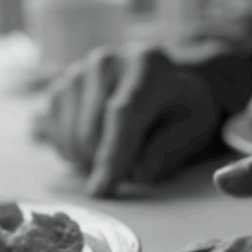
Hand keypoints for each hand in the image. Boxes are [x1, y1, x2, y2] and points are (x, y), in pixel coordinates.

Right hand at [37, 45, 219, 195]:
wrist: (160, 84)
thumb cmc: (180, 108)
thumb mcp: (196, 126)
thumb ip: (171, 148)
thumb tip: (139, 172)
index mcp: (147, 64)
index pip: (123, 113)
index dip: (113, 154)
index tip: (105, 188)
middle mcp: (106, 62)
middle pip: (91, 131)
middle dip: (109, 163)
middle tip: (135, 165)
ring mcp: (77, 74)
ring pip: (71, 138)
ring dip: (93, 161)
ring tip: (120, 152)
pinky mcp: (58, 89)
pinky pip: (55, 137)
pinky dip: (76, 153)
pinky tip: (99, 145)